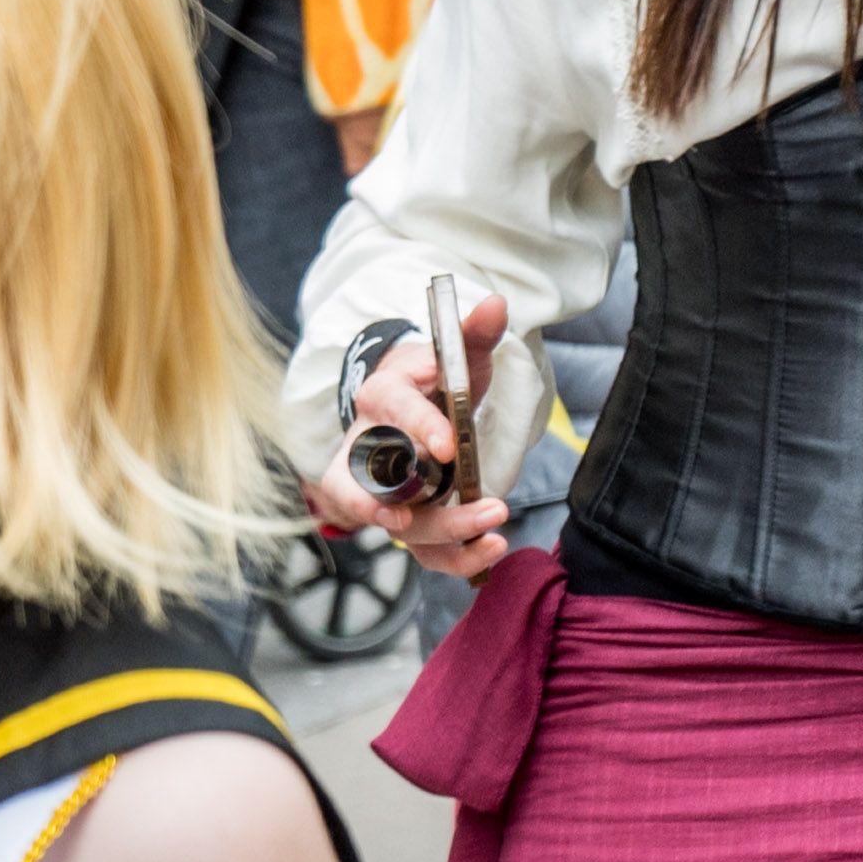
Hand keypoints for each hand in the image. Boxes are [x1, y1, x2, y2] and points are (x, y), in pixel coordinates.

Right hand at [303, 294, 512, 576]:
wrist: (417, 412)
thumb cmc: (437, 384)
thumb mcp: (456, 358)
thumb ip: (473, 335)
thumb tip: (495, 304)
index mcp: (380, 397)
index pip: (387, 407)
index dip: (414, 425)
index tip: (447, 443)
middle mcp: (367, 447)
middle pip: (373, 481)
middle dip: (423, 502)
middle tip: (484, 507)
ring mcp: (379, 489)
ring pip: (394, 522)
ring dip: (444, 533)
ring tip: (491, 535)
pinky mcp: (401, 517)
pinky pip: (417, 547)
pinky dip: (451, 557)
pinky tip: (489, 551)